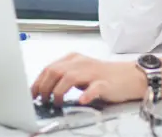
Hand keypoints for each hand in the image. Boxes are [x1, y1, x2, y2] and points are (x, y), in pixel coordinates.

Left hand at [30, 53, 145, 105]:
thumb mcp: (80, 73)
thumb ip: (64, 78)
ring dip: (58, 91)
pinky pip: (94, 87)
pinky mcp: (105, 82)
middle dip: (44, 87)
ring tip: (55, 102)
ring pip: (70, 77)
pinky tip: (81, 100)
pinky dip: (86, 94)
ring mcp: (93, 72)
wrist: (130, 76)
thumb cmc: (104, 76)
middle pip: (55, 71)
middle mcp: (81, 63)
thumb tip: (45, 90)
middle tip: (42, 100)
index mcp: (73, 59)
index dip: (38, 81)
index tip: (31, 94)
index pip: (49, 68)